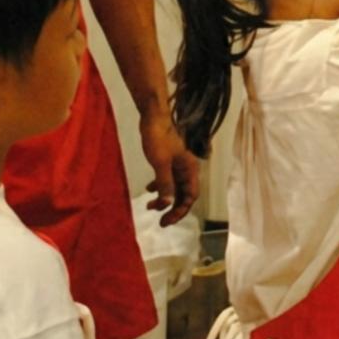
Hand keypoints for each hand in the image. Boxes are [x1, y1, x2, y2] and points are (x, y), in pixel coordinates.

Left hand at [141, 111, 199, 225]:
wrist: (153, 117)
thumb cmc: (158, 138)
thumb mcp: (161, 163)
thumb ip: (165, 184)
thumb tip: (167, 205)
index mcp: (190, 169)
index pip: (190, 197)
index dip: (180, 211)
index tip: (166, 220)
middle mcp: (187, 169)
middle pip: (184, 195)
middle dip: (172, 208)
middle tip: (160, 221)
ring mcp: (178, 164)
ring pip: (175, 188)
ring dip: (165, 198)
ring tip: (150, 206)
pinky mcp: (169, 160)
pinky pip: (167, 179)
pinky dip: (159, 186)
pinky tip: (148, 189)